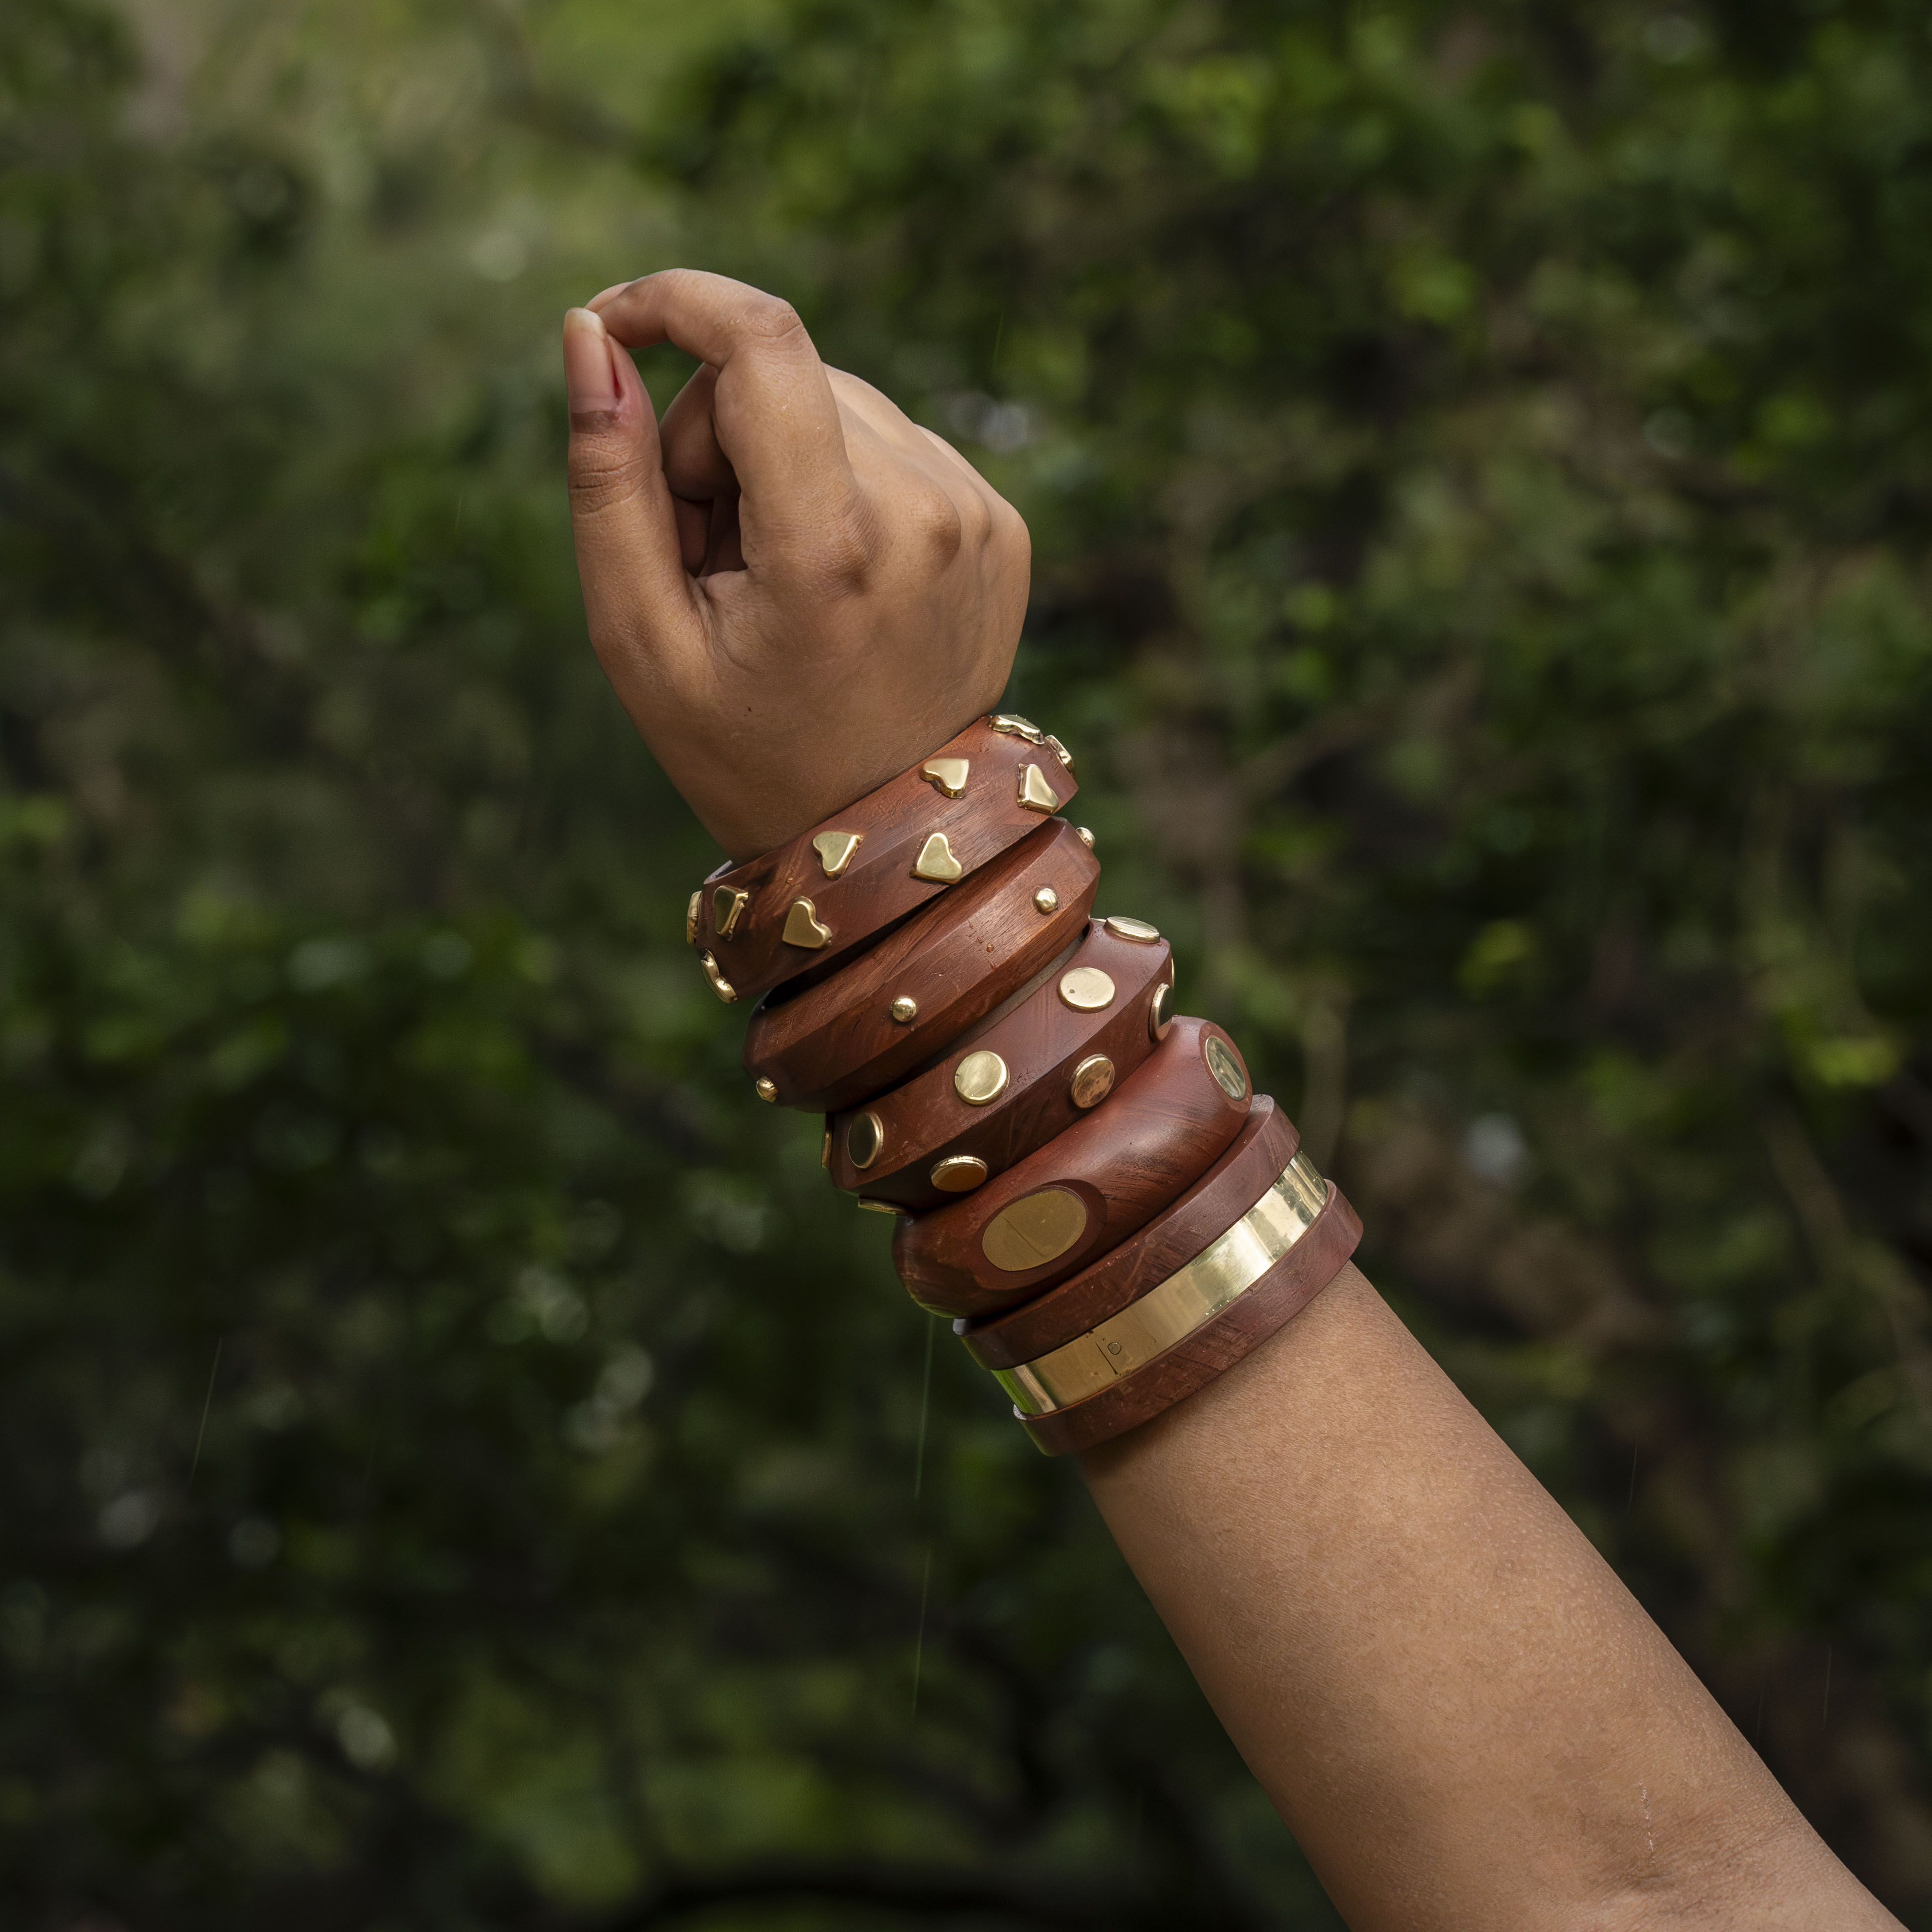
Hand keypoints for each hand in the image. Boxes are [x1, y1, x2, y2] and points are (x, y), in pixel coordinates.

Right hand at [563, 270, 1029, 859]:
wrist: (885, 838)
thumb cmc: (744, 749)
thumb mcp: (639, 637)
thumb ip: (607, 479)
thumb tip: (588, 331)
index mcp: (835, 545)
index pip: (761, 340)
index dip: (675, 301)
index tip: (614, 322)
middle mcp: (927, 514)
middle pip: (779, 379)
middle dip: (714, 442)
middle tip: (708, 563)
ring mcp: (980, 517)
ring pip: (836, 402)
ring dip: (778, 464)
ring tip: (773, 581)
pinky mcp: (1003, 526)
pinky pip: (892, 444)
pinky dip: (841, 486)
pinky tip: (833, 579)